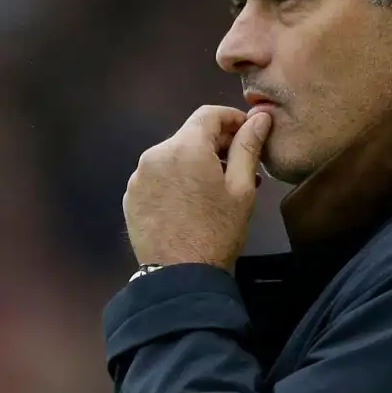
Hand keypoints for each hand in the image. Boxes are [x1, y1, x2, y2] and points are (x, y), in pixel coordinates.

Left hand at [124, 105, 271, 272]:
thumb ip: (248, 147)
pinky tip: (191, 204)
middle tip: (239, 167)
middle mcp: (155, 154)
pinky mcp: (131, 197)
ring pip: (173, 157)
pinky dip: (175, 181)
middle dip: (215, 145)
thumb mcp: (242, 189)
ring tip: (216, 190)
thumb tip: (260, 117)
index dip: (232, 118)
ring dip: (195, 164)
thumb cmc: (218, 232)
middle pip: (189, 136)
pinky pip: (157, 178)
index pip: (209, 114)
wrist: (180, 277)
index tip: (248, 133)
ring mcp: (138, 177)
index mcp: (184, 147)